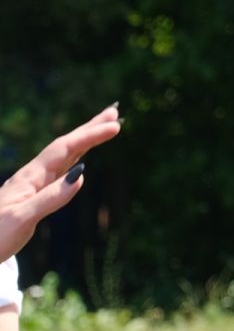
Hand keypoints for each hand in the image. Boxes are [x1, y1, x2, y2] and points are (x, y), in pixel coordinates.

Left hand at [0, 104, 121, 259]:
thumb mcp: (22, 218)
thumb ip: (51, 197)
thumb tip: (81, 175)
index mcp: (31, 177)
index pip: (65, 149)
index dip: (90, 136)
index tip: (115, 127)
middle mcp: (33, 175)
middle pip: (66, 145)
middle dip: (90, 129)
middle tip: (114, 112)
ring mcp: (34, 184)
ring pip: (64, 156)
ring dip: (84, 140)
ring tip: (103, 128)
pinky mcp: (34, 194)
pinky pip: (61, 169)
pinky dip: (75, 158)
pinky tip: (80, 159)